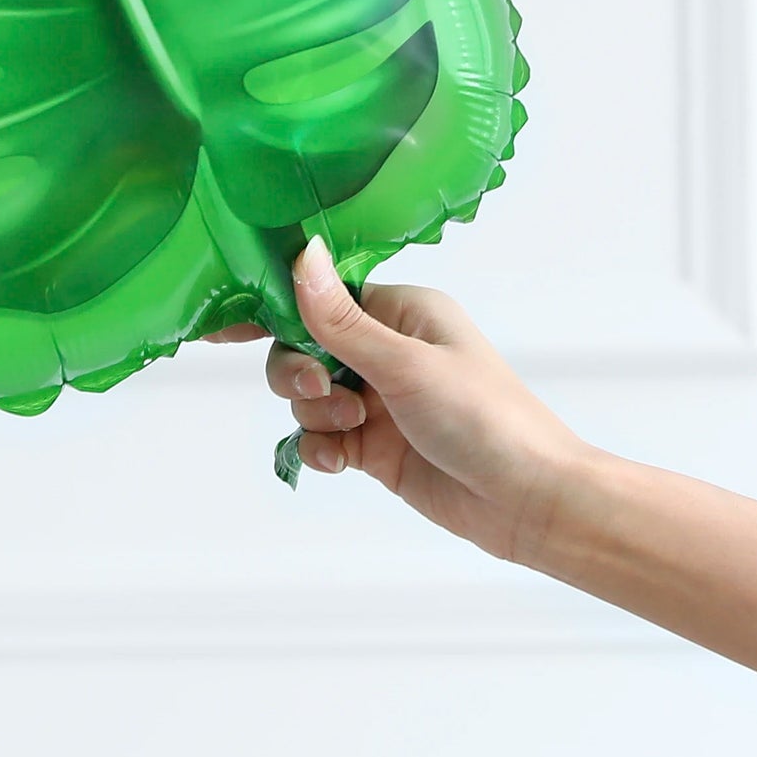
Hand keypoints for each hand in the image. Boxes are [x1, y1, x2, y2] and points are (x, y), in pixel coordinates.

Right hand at [206, 237, 592, 563]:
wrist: (530, 503)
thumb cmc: (485, 418)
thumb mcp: (406, 365)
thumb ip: (341, 321)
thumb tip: (299, 253)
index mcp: (401, 311)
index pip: (322, 296)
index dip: (277, 307)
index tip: (226, 326)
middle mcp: (387, 349)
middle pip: (303, 347)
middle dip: (299, 374)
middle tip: (322, 395)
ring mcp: (379, 400)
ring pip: (307, 397)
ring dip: (315, 416)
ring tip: (352, 431)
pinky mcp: (376, 446)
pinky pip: (322, 439)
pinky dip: (321, 450)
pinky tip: (339, 464)